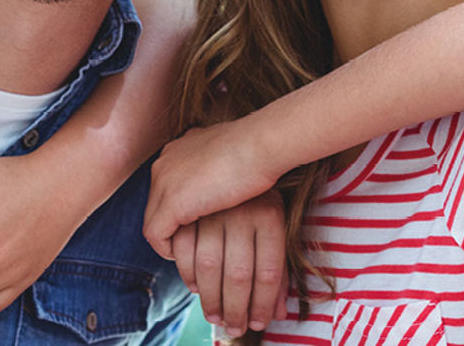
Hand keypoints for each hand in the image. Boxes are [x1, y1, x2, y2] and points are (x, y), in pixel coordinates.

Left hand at [144, 117, 281, 258]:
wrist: (261, 145)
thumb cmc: (258, 149)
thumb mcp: (229, 155)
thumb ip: (216, 166)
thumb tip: (225, 181)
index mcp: (178, 150)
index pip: (168, 185)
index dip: (181, 206)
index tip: (197, 223)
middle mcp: (165, 162)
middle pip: (157, 203)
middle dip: (171, 224)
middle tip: (191, 243)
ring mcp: (164, 181)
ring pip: (154, 219)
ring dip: (170, 239)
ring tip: (189, 253)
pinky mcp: (171, 203)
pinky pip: (156, 235)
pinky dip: (167, 249)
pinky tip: (186, 255)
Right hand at [171, 191, 287, 336]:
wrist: (248, 136)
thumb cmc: (264, 183)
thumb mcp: (276, 220)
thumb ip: (276, 269)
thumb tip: (279, 315)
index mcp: (269, 215)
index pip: (269, 272)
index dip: (264, 302)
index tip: (258, 322)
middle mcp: (242, 210)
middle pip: (239, 273)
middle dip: (235, 307)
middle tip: (232, 327)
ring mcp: (214, 203)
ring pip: (210, 264)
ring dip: (210, 294)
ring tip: (213, 313)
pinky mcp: (189, 197)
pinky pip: (183, 243)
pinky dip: (186, 267)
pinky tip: (194, 283)